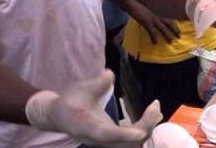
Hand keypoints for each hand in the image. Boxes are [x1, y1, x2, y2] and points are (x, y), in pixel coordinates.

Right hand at [25, 70, 161, 147]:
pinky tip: (153, 115)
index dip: (124, 135)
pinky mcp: (113, 140)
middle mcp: (98, 140)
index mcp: (87, 128)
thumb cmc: (70, 101)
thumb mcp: (81, 89)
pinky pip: (132, 141)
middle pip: (125, 143)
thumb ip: (97, 83)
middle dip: (144, 127)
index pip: (107, 134)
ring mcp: (106, 143)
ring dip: (147, 128)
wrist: (59, 116)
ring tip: (156, 109)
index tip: (140, 131)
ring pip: (131, 144)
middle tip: (155, 106)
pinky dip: (145, 129)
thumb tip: (109, 74)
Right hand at [130, 5, 180, 43]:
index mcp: (158, 13)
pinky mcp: (146, 22)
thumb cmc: (139, 8)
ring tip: (171, 42)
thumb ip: (153, 16)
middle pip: (169, 23)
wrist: (132, 4)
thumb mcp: (149, 12)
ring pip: (163, 28)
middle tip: (179, 36)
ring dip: (167, 35)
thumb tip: (155, 22)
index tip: (179, 30)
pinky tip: (155, 43)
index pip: (169, 19)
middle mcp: (157, 16)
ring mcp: (152, 19)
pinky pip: (152, 32)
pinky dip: (154, 38)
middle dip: (175, 30)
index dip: (175, 24)